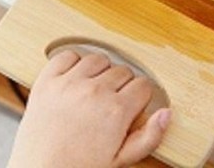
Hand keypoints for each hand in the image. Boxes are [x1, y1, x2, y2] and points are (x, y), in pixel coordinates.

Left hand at [8, 50, 170, 167]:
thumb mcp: (119, 161)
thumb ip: (148, 137)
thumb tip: (166, 114)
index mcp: (116, 112)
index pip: (143, 85)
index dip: (139, 97)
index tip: (132, 106)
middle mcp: (95, 92)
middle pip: (123, 71)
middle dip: (122, 86)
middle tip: (111, 104)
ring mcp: (69, 84)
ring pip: (99, 59)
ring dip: (100, 72)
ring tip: (94, 90)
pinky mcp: (47, 81)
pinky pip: (67, 56)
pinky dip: (73, 63)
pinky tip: (75, 78)